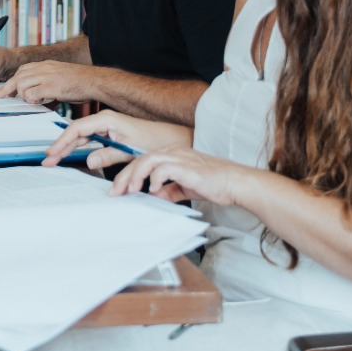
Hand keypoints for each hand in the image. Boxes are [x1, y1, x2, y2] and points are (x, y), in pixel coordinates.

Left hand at [0, 60, 100, 104]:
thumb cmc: (80, 82)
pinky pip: (32, 94)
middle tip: (0, 97)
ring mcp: (47, 76)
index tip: (1, 91)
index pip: (21, 71)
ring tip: (35, 100)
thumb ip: (46, 81)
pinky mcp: (51, 86)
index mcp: (45, 65)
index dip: (10, 82)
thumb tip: (34, 92)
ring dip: (24, 96)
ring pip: (22, 85)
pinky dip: (33, 100)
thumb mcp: (59, 76)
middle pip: (17, 77)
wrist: (95, 81)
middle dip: (7, 89)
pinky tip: (43, 101)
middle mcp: (44, 68)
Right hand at [42, 110, 191, 171]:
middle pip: (75, 132)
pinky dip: (77, 148)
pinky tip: (69, 155)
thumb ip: (108, 155)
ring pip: (79, 137)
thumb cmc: (153, 140)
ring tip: (53, 160)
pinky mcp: (108, 134)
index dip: (62, 142)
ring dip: (66, 148)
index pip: (77, 129)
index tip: (52, 153)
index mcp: (106, 119)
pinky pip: (87, 140)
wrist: (170, 138)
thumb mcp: (130, 150)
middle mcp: (103, 120)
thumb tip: (89, 161)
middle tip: (47, 161)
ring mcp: (105, 127)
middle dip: (60, 146)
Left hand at [109, 146, 249, 206]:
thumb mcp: (185, 188)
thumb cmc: (214, 184)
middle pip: (140, 159)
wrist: (236, 183)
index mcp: (172, 155)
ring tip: (130, 191)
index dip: (127, 175)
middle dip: (124, 176)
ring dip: (136, 176)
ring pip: (148, 160)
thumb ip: (168, 191)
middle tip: (115, 193)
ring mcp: (181, 157)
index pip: (142, 161)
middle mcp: (173, 152)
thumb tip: (153, 197)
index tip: (117, 191)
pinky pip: (165, 168)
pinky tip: (154, 190)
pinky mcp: (188, 166)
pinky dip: (156, 178)